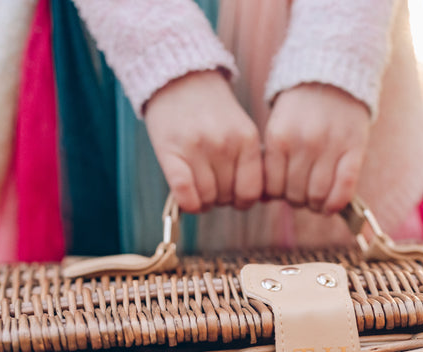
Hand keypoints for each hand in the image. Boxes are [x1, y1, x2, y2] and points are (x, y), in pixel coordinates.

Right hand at [144, 70, 263, 212]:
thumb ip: (245, 162)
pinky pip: (184, 192)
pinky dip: (186, 203)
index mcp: (247, 140)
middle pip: (227, 198)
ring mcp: (198, 148)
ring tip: (196, 186)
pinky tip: (184, 197)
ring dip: (201, 201)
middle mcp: (225, 144)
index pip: (251, 192)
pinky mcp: (171, 151)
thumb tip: (245, 202)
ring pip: (206, 198)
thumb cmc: (210, 111)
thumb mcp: (239, 130)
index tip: (233, 196)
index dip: (242, 201)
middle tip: (210, 185)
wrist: (178, 76)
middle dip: (219, 198)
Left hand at [263, 83, 370, 213]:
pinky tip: (332, 206)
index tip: (285, 191)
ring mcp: (329, 146)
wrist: (332, 74)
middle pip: (295, 195)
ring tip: (317, 198)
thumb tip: (264, 199)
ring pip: (318, 195)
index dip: (278, 196)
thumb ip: (271, 162)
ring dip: (316, 204)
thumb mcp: (278, 128)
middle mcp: (303, 142)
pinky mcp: (354, 148)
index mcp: (279, 137)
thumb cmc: (301, 110)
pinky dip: (337, 202)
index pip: (274, 188)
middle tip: (303, 194)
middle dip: (298, 200)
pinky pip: (345, 187)